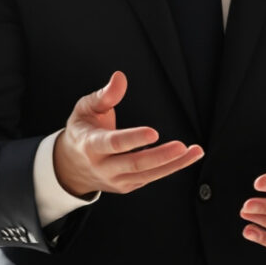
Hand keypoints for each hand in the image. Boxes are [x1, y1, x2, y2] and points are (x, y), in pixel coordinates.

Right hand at [51, 71, 203, 198]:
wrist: (71, 166)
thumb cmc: (82, 131)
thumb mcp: (85, 109)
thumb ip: (105, 95)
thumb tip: (120, 77)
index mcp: (91, 145)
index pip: (114, 144)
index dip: (134, 139)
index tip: (154, 132)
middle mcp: (103, 166)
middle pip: (134, 164)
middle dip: (160, 156)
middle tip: (182, 146)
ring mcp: (116, 180)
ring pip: (147, 174)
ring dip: (173, 164)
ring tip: (194, 152)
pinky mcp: (127, 186)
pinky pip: (150, 178)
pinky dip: (169, 168)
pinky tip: (185, 157)